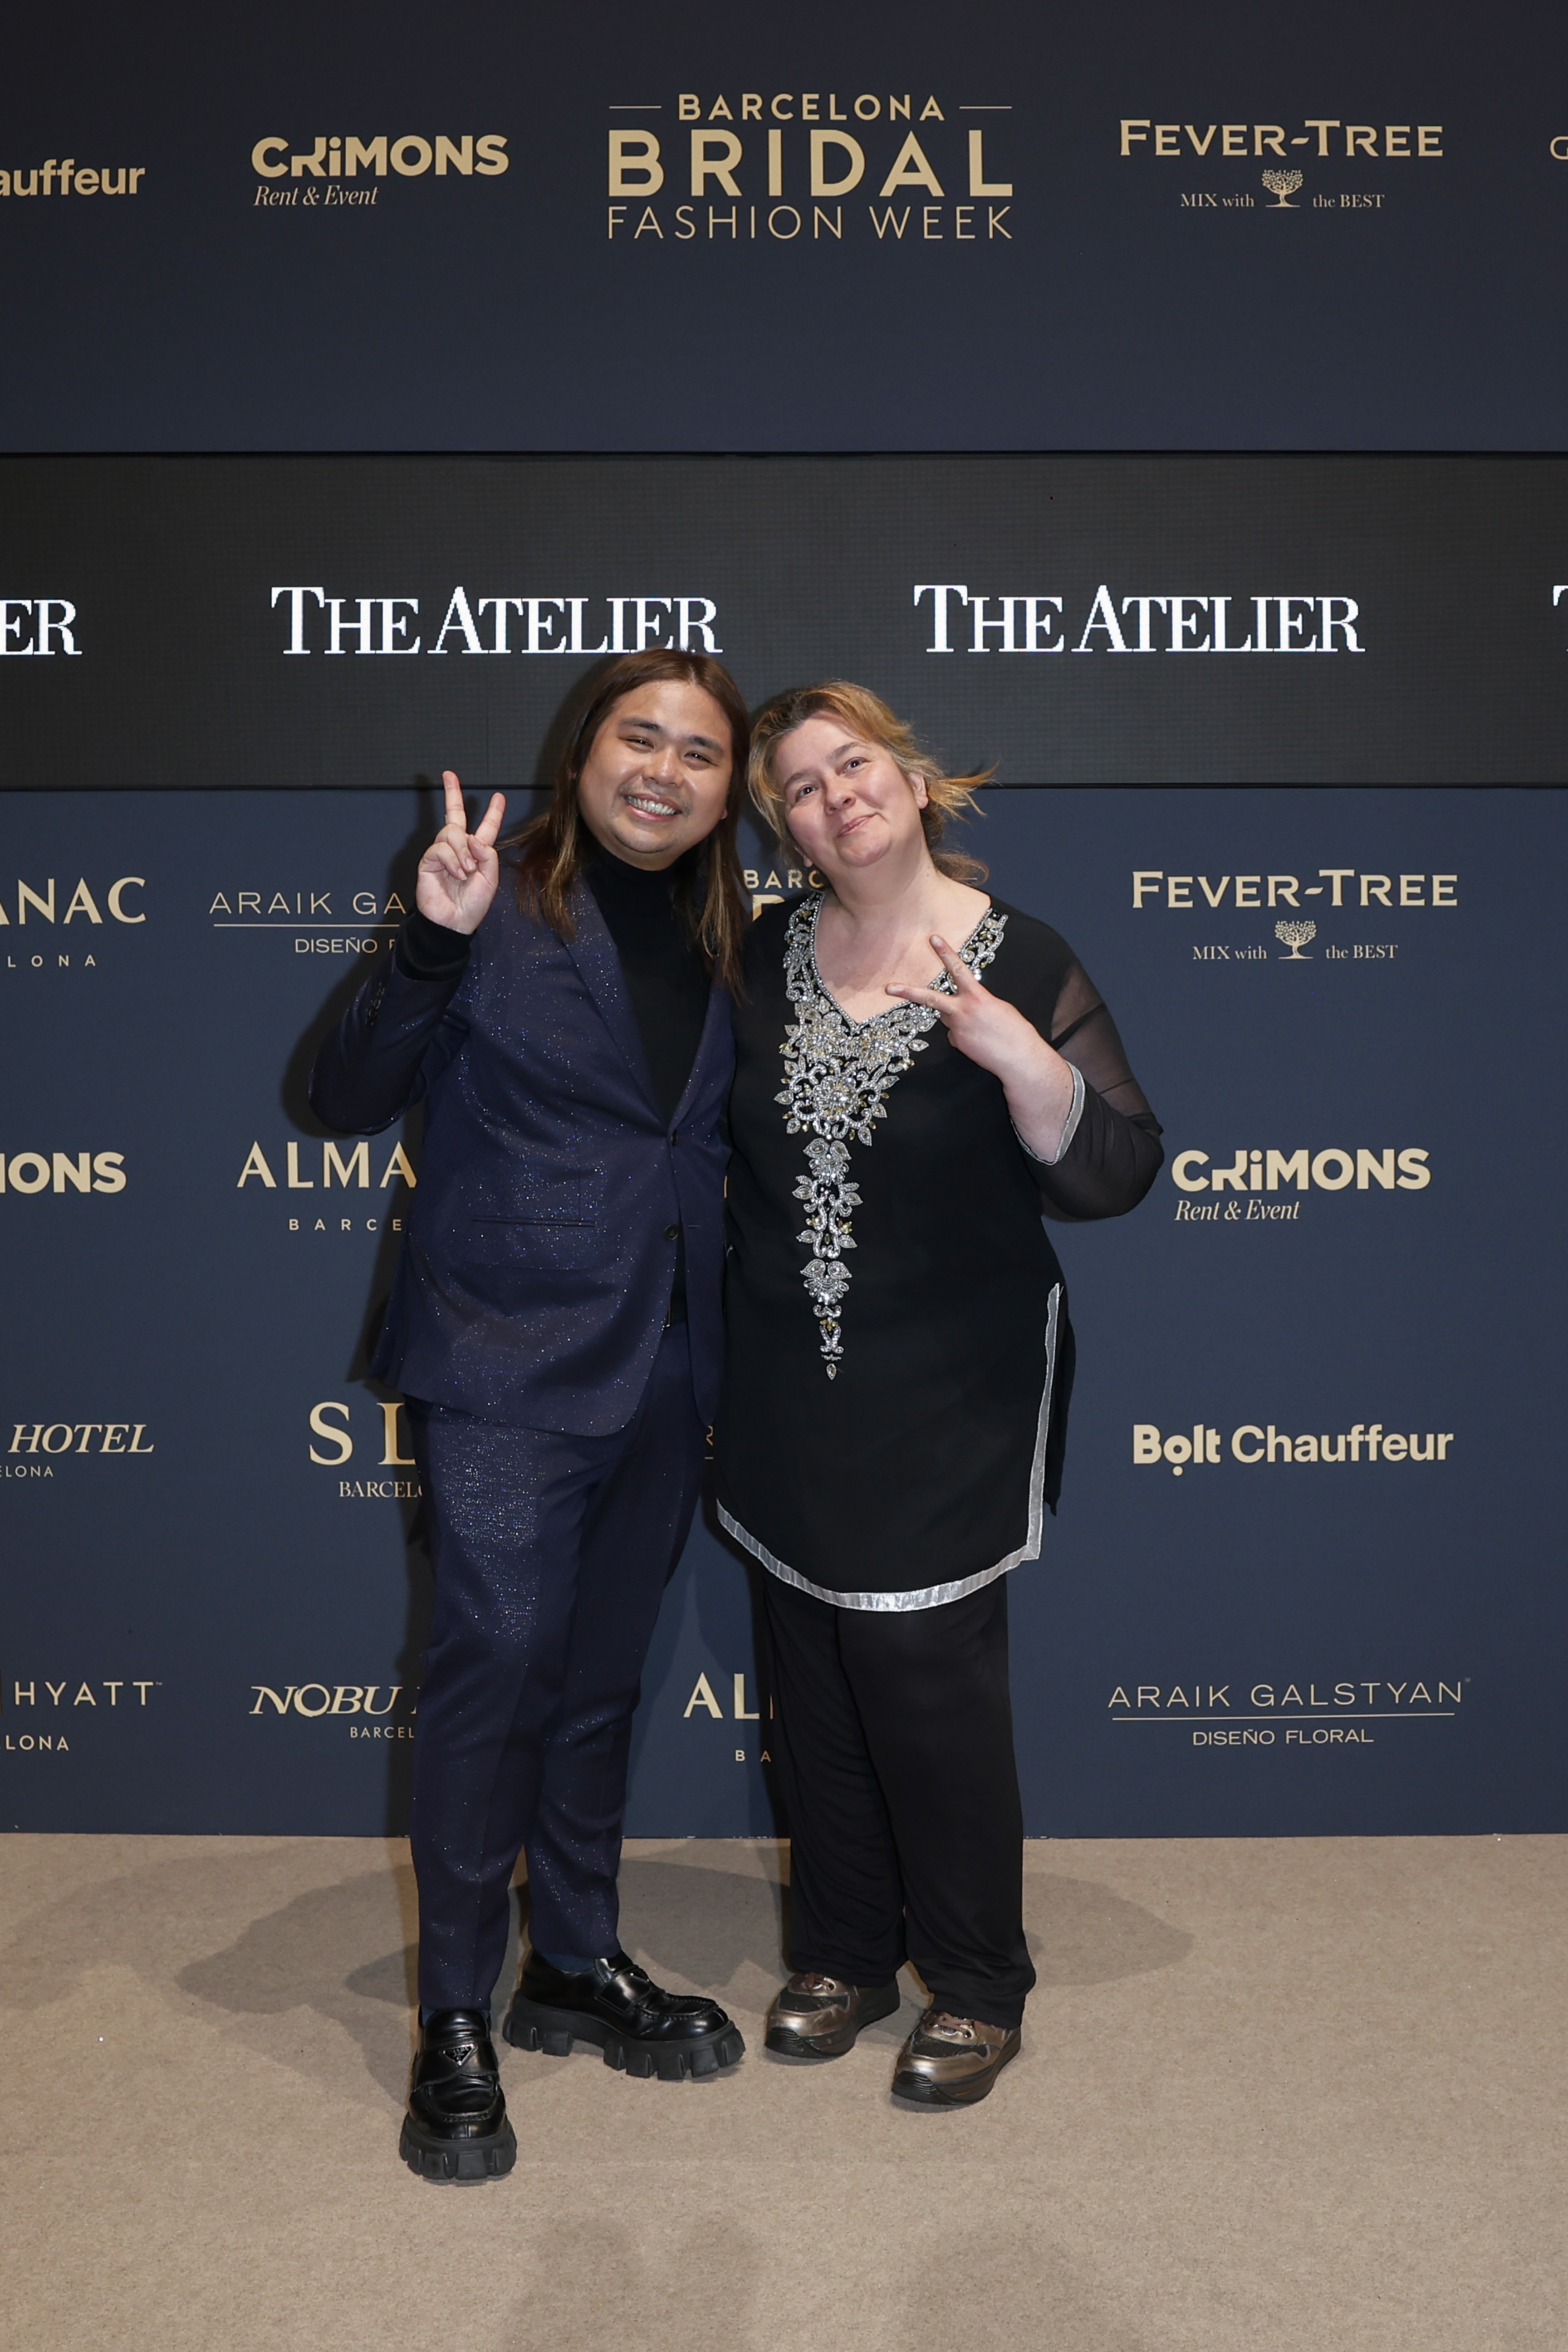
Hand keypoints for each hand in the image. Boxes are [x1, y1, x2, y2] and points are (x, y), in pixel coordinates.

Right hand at [415, 772, 506, 934]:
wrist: (453, 923)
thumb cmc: (472, 906)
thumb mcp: (490, 880)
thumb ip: (488, 856)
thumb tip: (473, 837)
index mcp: (477, 853)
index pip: (485, 827)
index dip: (493, 812)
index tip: (499, 796)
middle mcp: (458, 849)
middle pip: (454, 814)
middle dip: (452, 792)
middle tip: (448, 775)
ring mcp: (442, 854)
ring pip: (451, 833)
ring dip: (462, 851)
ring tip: (466, 871)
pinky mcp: (428, 861)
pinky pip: (440, 848)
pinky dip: (451, 859)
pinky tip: (456, 873)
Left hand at [889, 934, 1075, 1156]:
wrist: (1018, 1058)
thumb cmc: (1015, 1030)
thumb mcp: (999, 1007)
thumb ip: (979, 1001)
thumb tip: (967, 1005)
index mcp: (977, 996)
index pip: (958, 969)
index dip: (946, 953)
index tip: (934, 939)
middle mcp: (963, 1011)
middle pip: (930, 998)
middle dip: (909, 992)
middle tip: (890, 987)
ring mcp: (957, 1029)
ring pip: (947, 1017)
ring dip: (958, 1018)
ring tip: (981, 1028)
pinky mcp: (957, 1043)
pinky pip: (955, 1034)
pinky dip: (965, 1035)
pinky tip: (981, 1041)